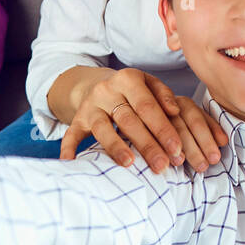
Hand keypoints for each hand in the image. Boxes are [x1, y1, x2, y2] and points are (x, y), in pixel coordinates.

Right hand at [59, 67, 227, 169]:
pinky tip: (71, 162)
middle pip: (128, 120)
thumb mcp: (149, 84)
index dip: (163, 128)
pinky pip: (71, 133)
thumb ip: (164, 96)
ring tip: (129, 164)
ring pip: (103, 128)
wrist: (98, 84)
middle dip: (147, 144)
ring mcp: (89, 106)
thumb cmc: (133, 91)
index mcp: (128, 79)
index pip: (148, 106)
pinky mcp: (77, 119)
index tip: (176, 149)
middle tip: (161, 165)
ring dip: (116, 147)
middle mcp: (106, 90)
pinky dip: (69, 147)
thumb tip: (175, 111)